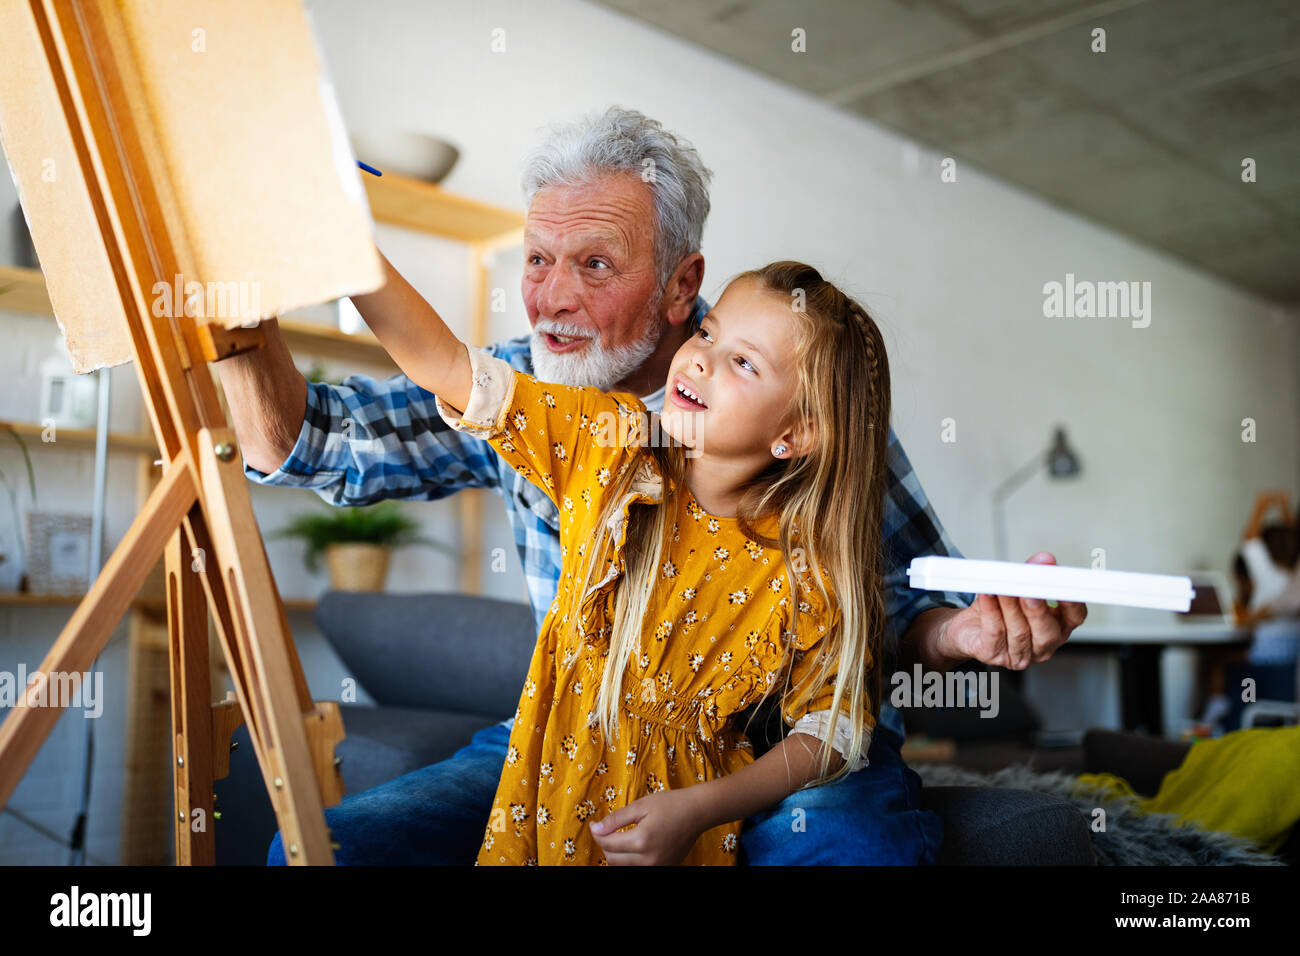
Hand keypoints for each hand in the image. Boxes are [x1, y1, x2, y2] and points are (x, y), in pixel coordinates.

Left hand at [589, 787, 706, 864]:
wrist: (698, 812)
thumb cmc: (671, 804)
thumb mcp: (640, 805)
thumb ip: (616, 819)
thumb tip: (596, 828)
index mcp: (641, 841)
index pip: (608, 844)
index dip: (597, 833)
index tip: (594, 824)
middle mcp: (649, 859)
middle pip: (613, 859)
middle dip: (605, 844)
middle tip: (605, 829)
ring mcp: (657, 866)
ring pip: (624, 867)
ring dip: (616, 854)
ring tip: (618, 838)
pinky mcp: (664, 868)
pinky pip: (638, 868)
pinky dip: (630, 860)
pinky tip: (632, 845)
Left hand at [939, 551, 1086, 669]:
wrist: (969, 628)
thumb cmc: (1000, 609)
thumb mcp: (1018, 589)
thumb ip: (1032, 574)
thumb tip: (1043, 560)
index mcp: (1059, 626)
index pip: (1075, 616)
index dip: (1072, 601)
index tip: (1063, 583)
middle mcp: (1043, 644)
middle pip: (1047, 631)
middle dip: (1038, 609)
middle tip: (1029, 590)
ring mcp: (1020, 654)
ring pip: (1018, 632)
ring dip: (1010, 606)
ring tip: (1003, 587)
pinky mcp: (994, 654)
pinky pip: (994, 633)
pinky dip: (990, 611)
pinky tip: (987, 595)